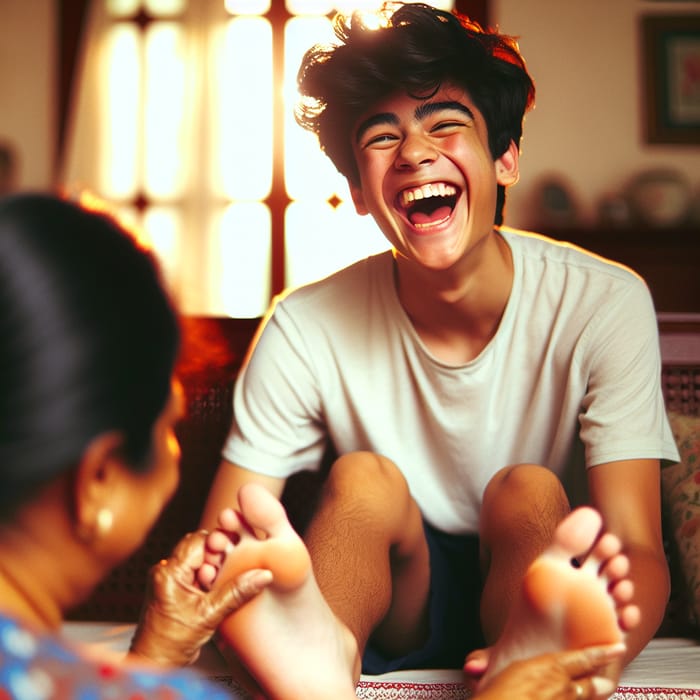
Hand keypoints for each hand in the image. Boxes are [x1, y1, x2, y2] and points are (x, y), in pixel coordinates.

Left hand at [129, 528, 271, 666]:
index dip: (218, 544)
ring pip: (196, 558)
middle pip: (197, 547)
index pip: (198, 541)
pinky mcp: (170, 586)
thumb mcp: (210, 615)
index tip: (233, 554)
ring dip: (211, 568)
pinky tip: (211, 593)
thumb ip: (237, 592)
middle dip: (216, 557)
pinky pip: (191, 571)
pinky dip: (205, 578)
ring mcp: (166, 577)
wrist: (155, 663)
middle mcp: (164, 570)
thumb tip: (262, 575)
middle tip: (225, 574)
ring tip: (215, 588)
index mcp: (169, 572)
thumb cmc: (173, 642)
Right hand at [475, 644, 624, 699]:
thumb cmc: (497, 699)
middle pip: (593, 685)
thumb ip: (483, 663)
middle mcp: (563, 689)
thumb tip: (473, 665)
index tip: (618, 648)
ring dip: (592, 696)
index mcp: (550, 668)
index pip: (585, 658)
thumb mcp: (488, 676)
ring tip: (599, 691)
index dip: (604, 653)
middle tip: (609, 680)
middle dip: (603, 683)